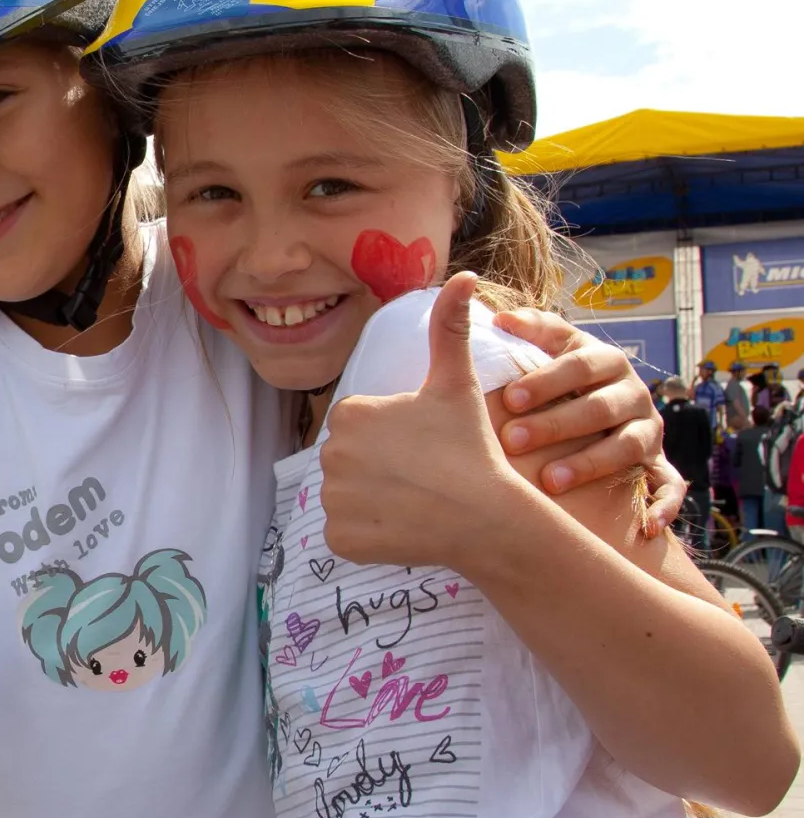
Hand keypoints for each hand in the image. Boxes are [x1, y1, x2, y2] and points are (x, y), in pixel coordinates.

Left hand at [320, 273, 518, 569]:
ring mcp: (332, 501)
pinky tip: (401, 527)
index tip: (421, 447)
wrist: (487, 518)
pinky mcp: (339, 540)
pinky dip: (367, 535)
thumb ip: (450, 328)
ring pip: (346, 497)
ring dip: (371, 501)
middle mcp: (329, 454)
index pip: (357, 426)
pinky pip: (344, 534)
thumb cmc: (471, 448)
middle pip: (348, 460)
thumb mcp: (457, 383)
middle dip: (377, 468)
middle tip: (421, 475)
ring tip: (414, 500)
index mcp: (349, 414)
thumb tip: (464, 277)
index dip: (390, 438)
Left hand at [492, 308, 682, 532]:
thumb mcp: (553, 349)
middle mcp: (633, 394)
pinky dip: (664, 506)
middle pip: (599, 408)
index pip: (579, 365)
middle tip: (512, 439)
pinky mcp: (661, 463)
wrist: (601, 412)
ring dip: (591, 463)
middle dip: (556, 424)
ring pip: (628, 446)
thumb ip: (532, 330)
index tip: (509, 396)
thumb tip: (499, 316)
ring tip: (550, 480)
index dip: (546, 380)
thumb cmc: (562, 380)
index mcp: (606, 361)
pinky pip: (671, 486)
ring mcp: (649, 430)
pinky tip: (647, 527)